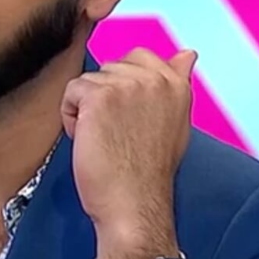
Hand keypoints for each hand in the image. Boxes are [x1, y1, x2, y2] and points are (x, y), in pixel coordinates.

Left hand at [61, 47, 196, 258]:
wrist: (134, 205)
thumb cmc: (148, 172)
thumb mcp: (175, 122)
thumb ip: (177, 84)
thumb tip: (187, 54)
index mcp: (176, 85)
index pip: (139, 56)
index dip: (123, 86)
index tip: (127, 118)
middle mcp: (155, 79)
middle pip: (109, 67)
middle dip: (104, 97)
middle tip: (117, 133)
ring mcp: (127, 85)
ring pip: (88, 81)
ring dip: (86, 109)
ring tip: (104, 138)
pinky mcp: (100, 96)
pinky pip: (71, 92)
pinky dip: (71, 117)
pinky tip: (88, 139)